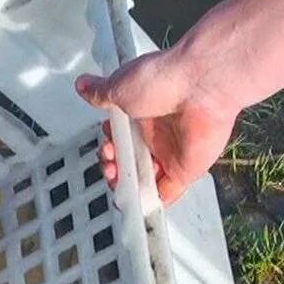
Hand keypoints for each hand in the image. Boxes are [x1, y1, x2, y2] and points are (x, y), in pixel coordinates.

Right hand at [75, 49, 238, 204]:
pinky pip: (167, 193)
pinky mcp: (186, 169)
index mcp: (142, 113)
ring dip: (126, 185)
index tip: (104, 145)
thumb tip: (84, 86)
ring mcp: (172, 152)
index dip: (108, 146)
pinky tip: (136, 203)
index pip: (120, 138)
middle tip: (109, 161)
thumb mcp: (120, 85)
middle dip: (112, 166)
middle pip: (129, 161)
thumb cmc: (164, 79)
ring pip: (144, 179)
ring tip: (117, 177)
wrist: (200, 84)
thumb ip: (100, 93)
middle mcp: (157, 133)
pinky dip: (151, 202)